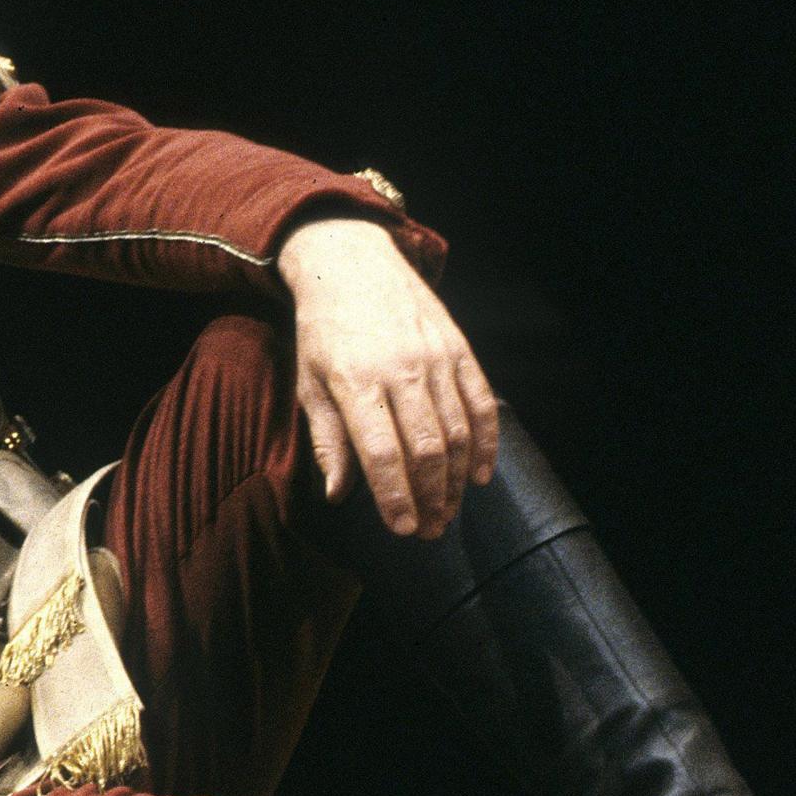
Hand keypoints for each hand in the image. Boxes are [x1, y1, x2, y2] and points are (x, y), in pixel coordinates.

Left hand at [277, 216, 497, 538]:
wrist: (351, 264)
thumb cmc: (322, 331)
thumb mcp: (309, 383)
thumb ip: (327, 439)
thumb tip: (337, 494)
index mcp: (355, 382)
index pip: (383, 453)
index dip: (396, 497)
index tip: (403, 529)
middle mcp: (401, 370)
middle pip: (427, 449)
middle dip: (431, 498)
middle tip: (430, 531)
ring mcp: (436, 358)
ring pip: (458, 432)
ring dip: (456, 480)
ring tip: (449, 512)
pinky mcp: (460, 348)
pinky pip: (481, 403)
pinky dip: (486, 443)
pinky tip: (479, 475)